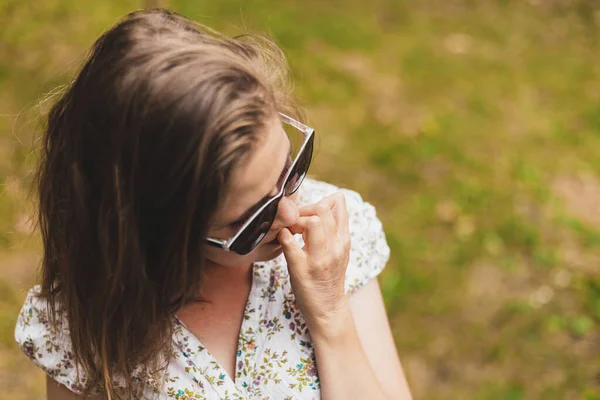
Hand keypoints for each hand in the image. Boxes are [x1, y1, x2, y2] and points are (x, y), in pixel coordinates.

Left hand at [277, 192, 350, 335]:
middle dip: (305, 208)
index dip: (321, 201)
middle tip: (296, 219)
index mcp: (344, 240)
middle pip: (322, 209)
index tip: (310, 211)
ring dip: (296, 221)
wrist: (327, 308)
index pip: (338, 205)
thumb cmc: (329, 275)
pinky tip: (282, 238)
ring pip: (311, 222)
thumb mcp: (339, 249)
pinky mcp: (301, 268)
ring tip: (291, 230)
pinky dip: (282, 235)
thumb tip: (334, 198)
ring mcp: (318, 258)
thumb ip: (336, 226)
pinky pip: (289, 243)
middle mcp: (335, 247)